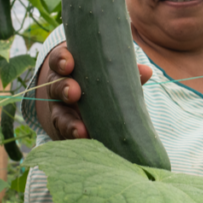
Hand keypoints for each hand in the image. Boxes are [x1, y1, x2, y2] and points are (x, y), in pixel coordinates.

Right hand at [35, 43, 152, 140]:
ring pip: (59, 115)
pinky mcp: (64, 130)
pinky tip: (87, 143)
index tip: (70, 63)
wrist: (81, 104)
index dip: (62, 60)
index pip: (59, 59)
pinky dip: (75, 140)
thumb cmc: (97, 80)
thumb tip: (146, 72)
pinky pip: (66, 136)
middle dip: (64, 89)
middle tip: (74, 93)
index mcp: (68, 67)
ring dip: (68, 123)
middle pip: (56, 87)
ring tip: (81, 130)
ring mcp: (59, 111)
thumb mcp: (105, 72)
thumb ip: (123, 71)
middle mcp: (58, 88)